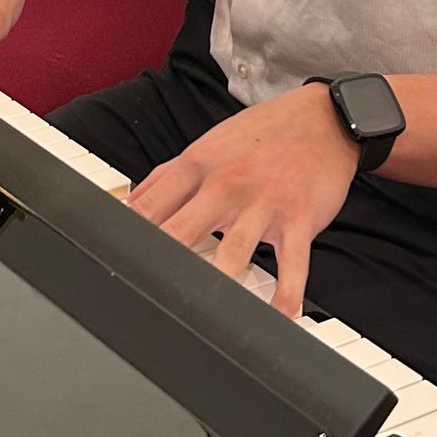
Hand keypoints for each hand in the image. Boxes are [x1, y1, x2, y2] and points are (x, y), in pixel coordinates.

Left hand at [128, 84, 359, 317]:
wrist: (324, 118)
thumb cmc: (261, 134)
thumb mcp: (209, 143)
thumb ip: (168, 176)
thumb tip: (130, 202)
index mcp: (198, 165)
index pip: (151, 205)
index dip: (126, 235)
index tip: (112, 261)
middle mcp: (226, 185)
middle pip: (181, 230)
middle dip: (160, 262)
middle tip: (143, 294)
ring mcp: (263, 205)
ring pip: (234, 250)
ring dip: (219, 282)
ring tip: (204, 315)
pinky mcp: (299, 220)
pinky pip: (293, 265)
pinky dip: (287, 295)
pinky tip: (278, 318)